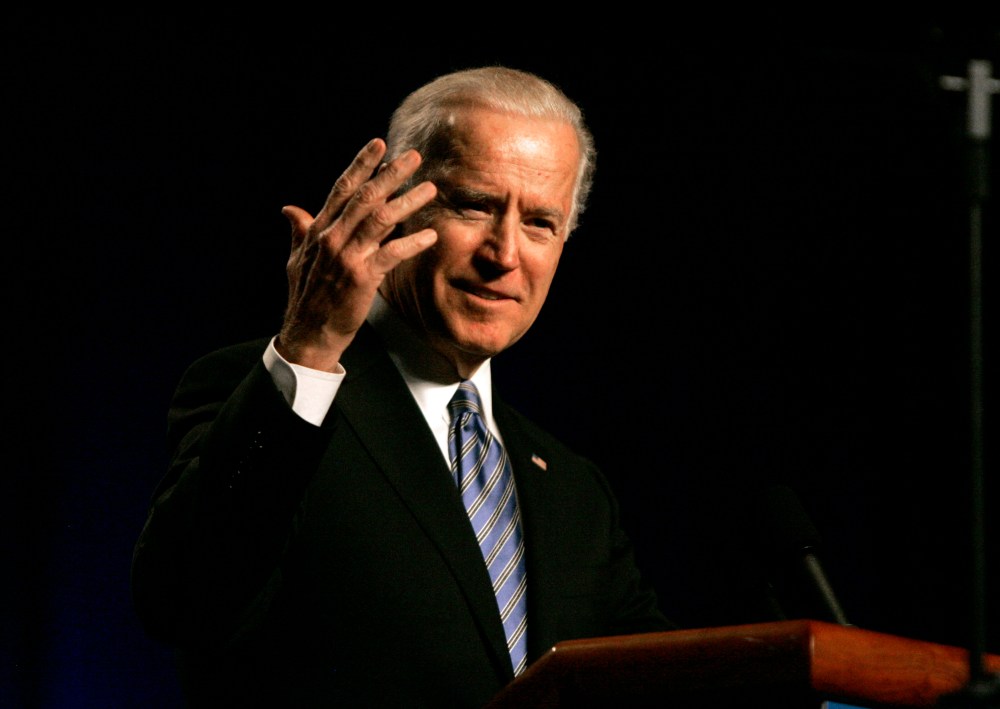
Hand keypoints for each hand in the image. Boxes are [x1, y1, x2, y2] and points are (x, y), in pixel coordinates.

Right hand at [276, 138, 437, 370]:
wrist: (308, 333)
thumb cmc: (306, 297)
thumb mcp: (297, 260)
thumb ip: (300, 231)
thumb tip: (290, 209)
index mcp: (319, 230)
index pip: (342, 188)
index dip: (362, 164)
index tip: (379, 144)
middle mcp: (332, 238)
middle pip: (366, 197)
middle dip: (391, 174)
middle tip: (414, 157)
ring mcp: (347, 257)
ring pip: (382, 220)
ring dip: (408, 202)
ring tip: (430, 189)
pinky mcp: (362, 278)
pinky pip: (391, 254)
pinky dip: (412, 244)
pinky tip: (431, 235)